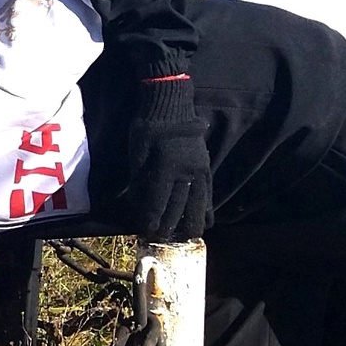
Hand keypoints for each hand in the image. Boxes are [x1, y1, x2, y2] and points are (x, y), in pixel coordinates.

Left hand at [121, 69, 211, 240]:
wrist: (172, 105)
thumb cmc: (148, 127)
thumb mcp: (137, 152)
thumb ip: (139, 179)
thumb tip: (137, 204)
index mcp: (165, 166)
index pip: (158, 200)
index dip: (151, 218)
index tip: (146, 232)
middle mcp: (186, 171)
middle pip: (179, 206)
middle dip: (169, 226)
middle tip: (162, 239)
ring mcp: (200, 170)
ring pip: (198, 203)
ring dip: (192, 223)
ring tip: (187, 238)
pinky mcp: (207, 167)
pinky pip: (208, 193)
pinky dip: (206, 209)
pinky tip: (205, 222)